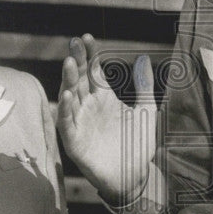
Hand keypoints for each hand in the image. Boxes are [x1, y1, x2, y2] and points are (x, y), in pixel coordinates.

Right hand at [57, 34, 155, 204]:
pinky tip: (67, 95)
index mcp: (104, 97)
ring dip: (69, 80)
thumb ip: (143, 86)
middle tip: (75, 43)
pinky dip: (66, 109)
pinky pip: (67, 123)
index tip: (88, 37)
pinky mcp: (74, 141)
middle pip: (79, 79)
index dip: (90, 54)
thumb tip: (144, 59)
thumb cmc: (138, 144)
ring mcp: (80, 122)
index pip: (93, 70)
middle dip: (77, 61)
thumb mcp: (146, 111)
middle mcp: (88, 106)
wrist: (134, 176)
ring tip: (70, 63)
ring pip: (70, 97)